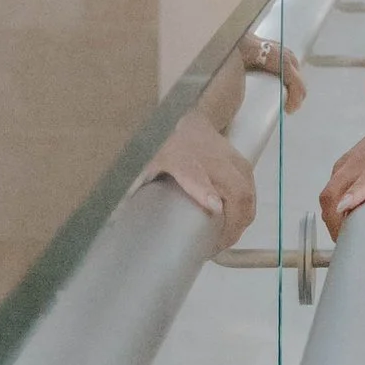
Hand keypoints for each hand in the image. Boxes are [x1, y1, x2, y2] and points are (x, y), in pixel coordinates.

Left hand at [145, 108, 258, 250]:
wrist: (186, 117)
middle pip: (236, 192)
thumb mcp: (144, 161)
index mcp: (185, 159)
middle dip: (232, 225)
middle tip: (216, 247)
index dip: (205, 191)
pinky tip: (236, 224)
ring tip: (226, 240)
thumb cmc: (164, 144)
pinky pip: (251, 191)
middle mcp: (213, 160)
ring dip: (241, 221)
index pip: (197, 175)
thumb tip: (113, 213)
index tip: (213, 209)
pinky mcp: (242, 164)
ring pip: (247, 195)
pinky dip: (246, 211)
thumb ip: (132, 184)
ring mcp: (231, 161)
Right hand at [321, 105, 364, 237]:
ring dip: (332, 216)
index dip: (356, 193)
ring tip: (348, 238)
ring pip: (329, 191)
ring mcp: (353, 158)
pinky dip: (333, 206)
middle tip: (352, 245)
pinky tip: (347, 221)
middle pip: (337, 189)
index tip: (347, 209)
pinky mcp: (347, 162)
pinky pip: (332, 187)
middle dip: (336, 221)